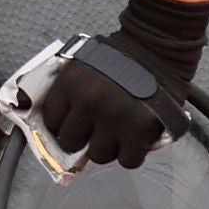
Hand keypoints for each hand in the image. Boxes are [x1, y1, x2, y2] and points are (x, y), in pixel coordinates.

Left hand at [40, 0, 208, 169]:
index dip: (63, 125)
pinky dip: (132, 153)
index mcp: (69, 83)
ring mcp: (116, 117)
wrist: (158, 48)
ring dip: (109, 147)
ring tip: (119, 129)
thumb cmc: (118, 58)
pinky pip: (128, 161)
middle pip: (71, 142)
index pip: (51, 122)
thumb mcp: (80, 66)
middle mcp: (90, 101)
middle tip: (98, 127)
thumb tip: (50, 127)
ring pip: (99, 156)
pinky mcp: (143, 130)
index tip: (75, 122)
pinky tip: (135, 137)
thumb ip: (66, 93)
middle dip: (83, 138)